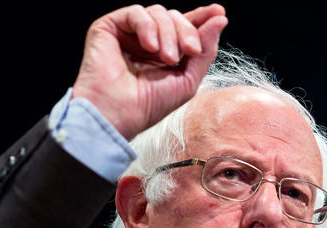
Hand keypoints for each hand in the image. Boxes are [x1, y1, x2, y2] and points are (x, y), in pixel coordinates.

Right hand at [72, 4, 227, 139]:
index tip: (218, 13)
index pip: (183, 27)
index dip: (200, 18)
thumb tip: (219, 19)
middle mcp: (143, 42)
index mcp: (161, 53)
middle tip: (190, 51)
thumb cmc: (147, 106)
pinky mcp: (107, 28)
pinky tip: (150, 47)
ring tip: (167, 58)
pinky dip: (147, 26)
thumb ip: (205, 50)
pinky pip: (135, 13)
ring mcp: (126, 35)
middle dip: (187, 31)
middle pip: (174, 17)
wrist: (118, 115)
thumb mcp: (188, 80)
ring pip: (158, 13)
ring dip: (169, 33)